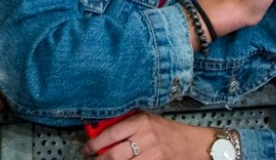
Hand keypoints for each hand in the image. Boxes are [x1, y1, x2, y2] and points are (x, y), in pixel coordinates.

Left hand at [84, 111, 215, 157]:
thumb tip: (100, 128)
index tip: (86, 149)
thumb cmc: (164, 130)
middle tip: (91, 159)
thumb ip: (126, 122)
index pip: (112, 133)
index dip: (95, 143)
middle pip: (116, 154)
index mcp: (140, 121)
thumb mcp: (146, 118)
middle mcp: (146, 137)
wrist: (189, 144)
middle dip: (100, 159)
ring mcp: (152, 153)